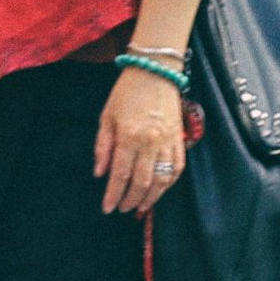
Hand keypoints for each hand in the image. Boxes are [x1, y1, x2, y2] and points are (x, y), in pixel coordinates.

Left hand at [96, 61, 189, 214]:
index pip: (120, 174)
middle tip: (122, 209)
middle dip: (130, 200)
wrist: (155, 71)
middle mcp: (150, 142)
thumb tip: (99, 173)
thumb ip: (102, 147)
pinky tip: (159, 190)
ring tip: (139, 206)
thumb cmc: (127, 93)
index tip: (107, 208)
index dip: (113, 194)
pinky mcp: (180, 139)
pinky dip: (168, 183)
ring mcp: (168, 141)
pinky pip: (176, 168)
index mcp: (129, 136)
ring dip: (150, 197)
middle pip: (141, 182)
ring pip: (161, 180)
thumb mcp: (107, 117)